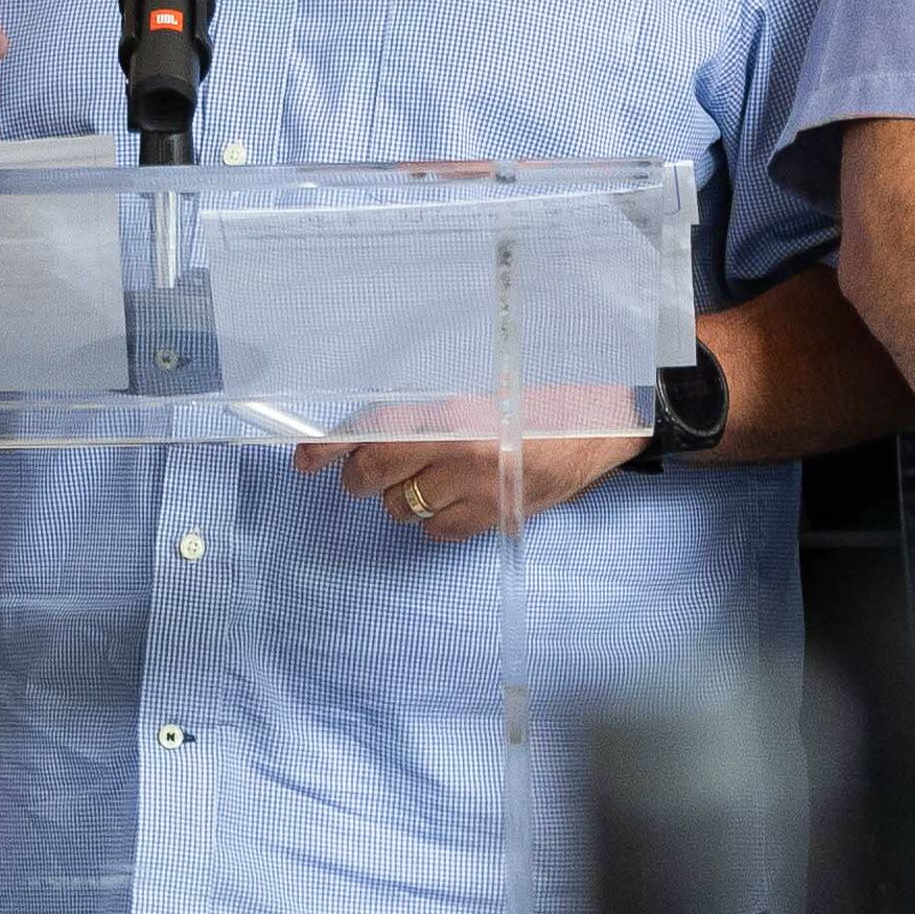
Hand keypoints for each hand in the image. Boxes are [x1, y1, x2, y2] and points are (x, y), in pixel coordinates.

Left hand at [298, 390, 647, 544]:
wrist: (608, 420)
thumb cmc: (544, 392)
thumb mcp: (484, 382)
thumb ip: (431, 402)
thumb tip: (369, 426)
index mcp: (454, 408)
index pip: (372, 430)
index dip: (331, 448)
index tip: (306, 459)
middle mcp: (461, 450)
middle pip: (377, 475)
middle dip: (362, 474)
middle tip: (366, 470)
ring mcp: (479, 490)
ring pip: (403, 508)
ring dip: (401, 497)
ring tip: (427, 478)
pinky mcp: (497, 517)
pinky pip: (438, 532)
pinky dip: (433, 520)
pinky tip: (451, 500)